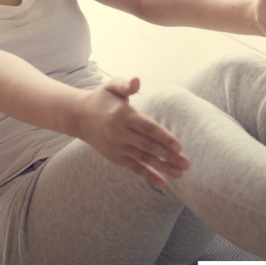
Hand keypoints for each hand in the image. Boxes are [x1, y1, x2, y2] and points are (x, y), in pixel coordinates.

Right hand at [73, 76, 188, 187]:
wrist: (78, 116)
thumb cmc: (102, 99)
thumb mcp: (112, 87)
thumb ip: (126, 84)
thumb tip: (137, 80)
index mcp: (122, 115)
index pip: (147, 128)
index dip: (163, 137)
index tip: (179, 146)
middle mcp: (119, 133)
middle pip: (147, 146)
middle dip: (168, 156)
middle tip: (187, 163)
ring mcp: (116, 147)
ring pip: (143, 159)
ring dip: (162, 167)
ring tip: (180, 173)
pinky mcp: (115, 157)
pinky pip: (134, 168)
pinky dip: (149, 176)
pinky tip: (163, 184)